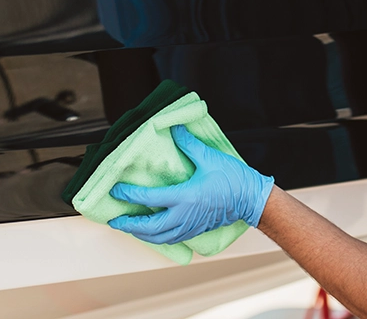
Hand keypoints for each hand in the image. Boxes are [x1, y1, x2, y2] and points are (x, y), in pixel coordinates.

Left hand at [107, 124, 273, 244]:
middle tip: (115, 219)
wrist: (251, 199)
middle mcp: (184, 215)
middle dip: (129, 224)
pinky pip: (171, 238)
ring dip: (141, 234)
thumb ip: (188, 144)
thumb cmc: (233, 180)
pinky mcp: (196, 230)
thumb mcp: (209, 158)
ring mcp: (190, 226)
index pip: (149, 198)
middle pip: (149, 227)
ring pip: (159, 237)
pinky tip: (153, 232)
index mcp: (185, 197)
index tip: (117, 190)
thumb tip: (175, 129)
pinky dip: (157, 237)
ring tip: (130, 228)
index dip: (130, 194)